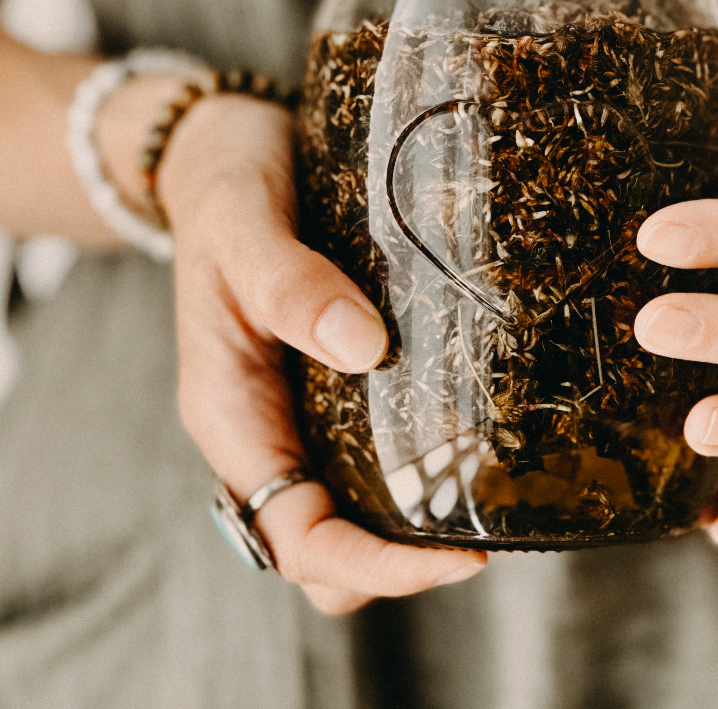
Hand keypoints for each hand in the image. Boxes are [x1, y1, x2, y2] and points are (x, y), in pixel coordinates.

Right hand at [158, 94, 485, 614]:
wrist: (219, 151)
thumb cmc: (220, 186)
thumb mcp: (240, 226)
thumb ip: (287, 286)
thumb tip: (366, 348)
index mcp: (232, 414)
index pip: (298, 538)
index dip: (378, 567)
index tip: (464, 554)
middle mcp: (268, 425)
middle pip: (331, 544)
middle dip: (406, 557)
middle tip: (496, 522)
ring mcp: (301, 403)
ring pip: (358, 502)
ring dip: (418, 515)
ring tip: (498, 483)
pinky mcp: (333, 371)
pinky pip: (375, 439)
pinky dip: (421, 453)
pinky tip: (476, 423)